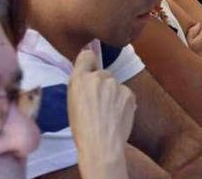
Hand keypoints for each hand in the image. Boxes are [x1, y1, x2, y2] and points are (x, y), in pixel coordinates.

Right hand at [68, 50, 135, 165]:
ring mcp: (115, 84)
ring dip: (113, 94)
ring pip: (115, 85)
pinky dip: (123, 102)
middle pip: (103, 74)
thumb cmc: (83, 130)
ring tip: (108, 114)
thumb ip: (81, 86)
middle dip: (102, 85)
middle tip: (98, 104)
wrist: (101, 145)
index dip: (89, 61)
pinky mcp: (129, 93)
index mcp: (79, 79)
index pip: (87, 56)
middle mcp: (98, 77)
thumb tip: (89, 78)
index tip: (91, 67)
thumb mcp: (72, 103)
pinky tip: (117, 116)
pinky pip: (125, 94)